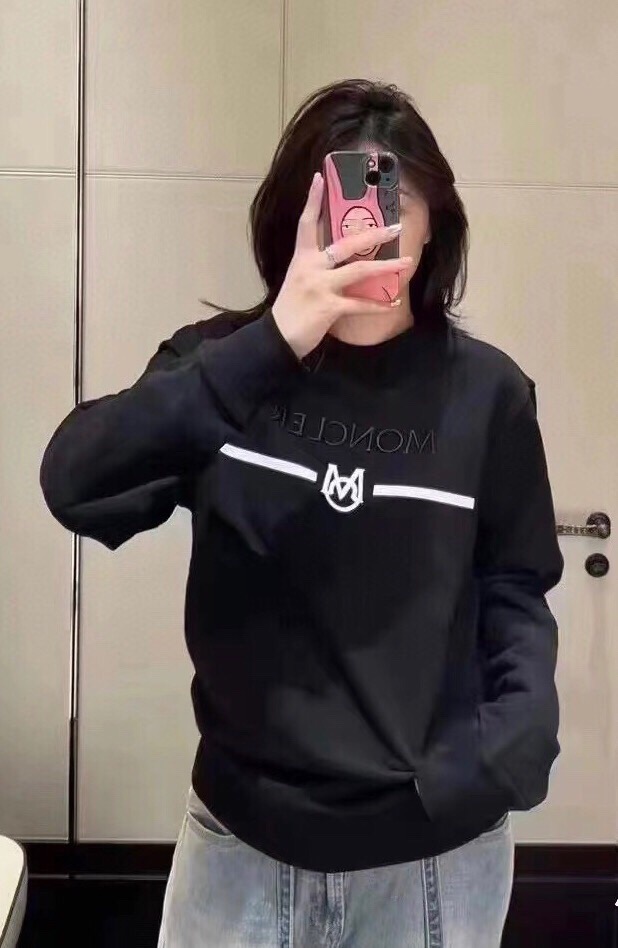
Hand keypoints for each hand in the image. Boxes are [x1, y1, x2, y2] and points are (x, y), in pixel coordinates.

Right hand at [271, 172, 412, 358]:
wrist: (278, 337)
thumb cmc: (290, 310)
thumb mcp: (298, 280)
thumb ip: (317, 268)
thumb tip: (341, 260)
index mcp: (302, 258)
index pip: (306, 223)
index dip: (313, 200)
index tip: (320, 177)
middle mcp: (311, 268)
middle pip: (346, 244)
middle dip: (373, 235)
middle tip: (395, 228)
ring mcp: (320, 286)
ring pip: (359, 271)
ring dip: (386, 267)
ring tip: (407, 263)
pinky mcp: (328, 307)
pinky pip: (359, 304)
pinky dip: (377, 305)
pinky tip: (392, 303)